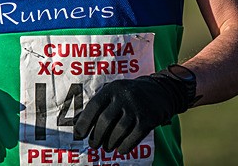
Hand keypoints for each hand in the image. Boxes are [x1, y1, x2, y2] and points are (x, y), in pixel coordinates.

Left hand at [73, 69, 191, 153]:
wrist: (160, 91)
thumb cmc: (129, 96)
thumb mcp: (114, 93)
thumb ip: (97, 106)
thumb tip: (77, 123)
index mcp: (113, 89)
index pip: (94, 106)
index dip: (84, 122)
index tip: (79, 134)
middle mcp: (124, 96)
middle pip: (105, 120)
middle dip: (96, 136)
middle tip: (93, 144)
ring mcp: (137, 108)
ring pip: (119, 131)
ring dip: (109, 143)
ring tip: (106, 147)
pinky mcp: (148, 120)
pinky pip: (133, 138)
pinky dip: (124, 146)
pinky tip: (120, 148)